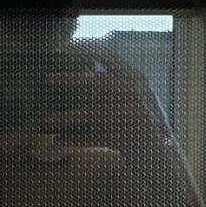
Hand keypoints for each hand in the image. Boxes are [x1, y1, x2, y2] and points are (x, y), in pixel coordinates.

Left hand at [37, 51, 169, 159]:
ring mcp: (136, 115)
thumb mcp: (128, 99)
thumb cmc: (136, 125)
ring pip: (94, 114)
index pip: (110, 58)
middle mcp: (138, 93)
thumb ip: (110, 83)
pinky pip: (96, 137)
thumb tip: (83, 65)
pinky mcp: (130, 137)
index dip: (87, 50)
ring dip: (68, 116)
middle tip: (47, 78)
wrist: (158, 158)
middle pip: (98, 83)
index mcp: (136, 79)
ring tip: (47, 119)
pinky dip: (76, 139)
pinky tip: (59, 141)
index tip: (64, 48)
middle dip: (70, 79)